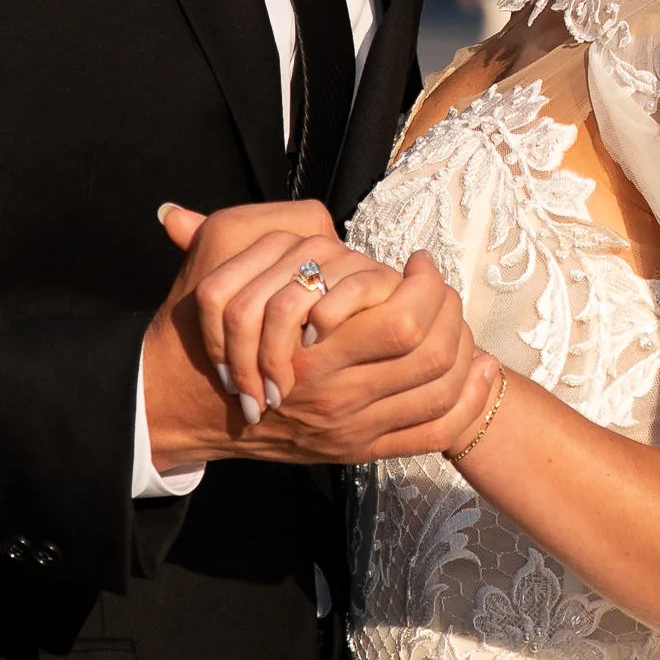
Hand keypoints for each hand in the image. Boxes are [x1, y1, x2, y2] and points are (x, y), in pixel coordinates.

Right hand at [150, 204, 494, 467]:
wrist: (190, 409)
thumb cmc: (207, 340)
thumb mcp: (208, 281)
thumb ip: (216, 236)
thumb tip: (174, 210)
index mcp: (311, 351)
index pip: (404, 319)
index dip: (424, 284)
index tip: (416, 262)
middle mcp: (339, 396)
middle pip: (432, 352)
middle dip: (448, 309)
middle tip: (439, 284)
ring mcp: (354, 428)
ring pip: (441, 387)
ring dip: (465, 348)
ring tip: (455, 315)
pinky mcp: (363, 449)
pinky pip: (435, 431)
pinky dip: (470, 400)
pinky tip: (485, 369)